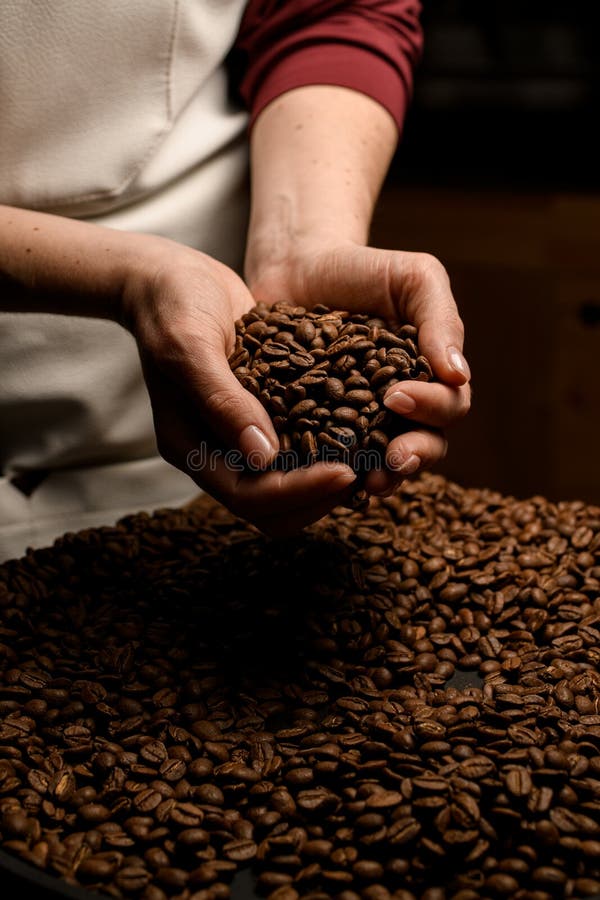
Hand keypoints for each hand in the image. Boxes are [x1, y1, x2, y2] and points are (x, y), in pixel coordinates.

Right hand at [121, 237, 357, 535]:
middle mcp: (217, 451)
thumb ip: (223, 401)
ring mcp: (240, 436)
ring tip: (372, 458)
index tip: (344, 473)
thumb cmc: (172, 304)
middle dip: (319, 497)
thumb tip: (263, 458)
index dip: (298, 492)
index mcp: (190, 447)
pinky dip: (329, 448)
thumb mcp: (191, 346)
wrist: (172, 277)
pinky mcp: (264, 414)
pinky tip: (365, 430)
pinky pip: (299, 448)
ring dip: (328, 480)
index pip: (248, 496)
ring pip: (290, 484)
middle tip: (367, 472)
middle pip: (272, 507)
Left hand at [246, 239, 470, 497]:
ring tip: (367, 484)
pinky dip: (332, 473)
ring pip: (383, 463)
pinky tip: (323, 480)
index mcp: (431, 378)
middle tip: (393, 459)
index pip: (448, 406)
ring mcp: (362, 423)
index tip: (398, 398)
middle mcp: (401, 409)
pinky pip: (333, 459)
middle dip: (414, 456)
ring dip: (382, 477)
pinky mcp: (320, 430)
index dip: (431, 409)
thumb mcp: (413, 279)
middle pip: (425, 445)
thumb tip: (458, 376)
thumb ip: (440, 320)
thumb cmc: (363, 270)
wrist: (298, 267)